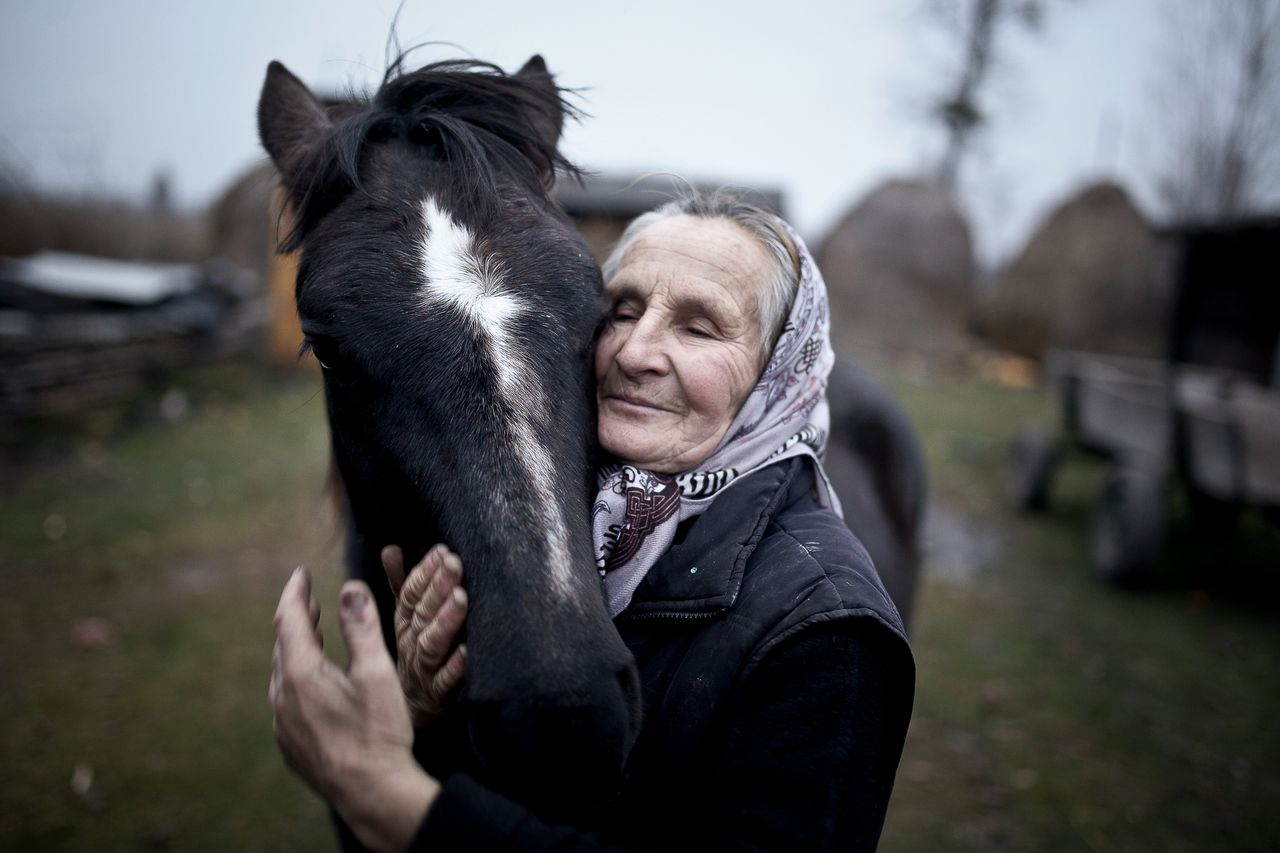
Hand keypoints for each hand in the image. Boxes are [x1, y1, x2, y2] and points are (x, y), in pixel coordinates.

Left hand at [270, 567, 437, 852]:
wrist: (372, 794)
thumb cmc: (378, 732)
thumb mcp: (377, 672)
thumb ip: (362, 626)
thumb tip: (351, 586)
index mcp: (301, 675)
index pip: (290, 620)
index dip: (295, 593)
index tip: (300, 573)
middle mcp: (283, 698)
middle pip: (283, 646)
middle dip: (297, 619)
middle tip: (310, 600)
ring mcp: (284, 725)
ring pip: (283, 674)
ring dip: (297, 649)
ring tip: (314, 635)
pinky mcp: (291, 745)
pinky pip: (286, 701)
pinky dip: (297, 679)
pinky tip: (315, 684)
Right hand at [382, 544, 467, 727]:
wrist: (411, 710)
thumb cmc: (412, 655)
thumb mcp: (404, 619)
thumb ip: (401, 584)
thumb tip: (390, 549)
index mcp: (404, 625)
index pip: (410, 595)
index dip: (424, 573)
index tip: (441, 551)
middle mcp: (411, 645)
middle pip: (422, 614)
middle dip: (438, 587)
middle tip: (455, 563)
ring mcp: (423, 671)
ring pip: (431, 644)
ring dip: (446, 621)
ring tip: (461, 598)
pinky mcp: (438, 696)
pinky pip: (445, 682)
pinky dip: (455, 668)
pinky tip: (468, 652)